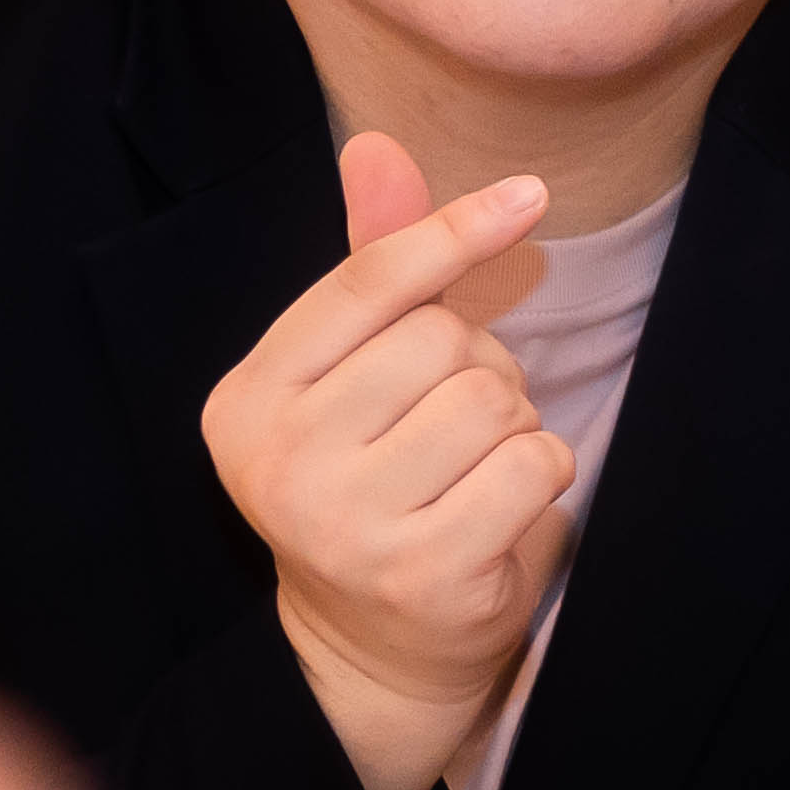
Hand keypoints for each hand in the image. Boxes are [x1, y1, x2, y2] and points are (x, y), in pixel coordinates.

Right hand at [206, 133, 580, 789]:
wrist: (374, 645)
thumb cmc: (375, 480)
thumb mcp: (355, 373)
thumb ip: (374, 266)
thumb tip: (378, 144)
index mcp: (249, 397)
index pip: (368, 283)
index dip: (454, 231)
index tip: (530, 195)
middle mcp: (279, 458)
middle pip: (441, 340)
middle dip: (477, 367)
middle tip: (448, 427)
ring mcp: (345, 520)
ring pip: (492, 399)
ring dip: (512, 423)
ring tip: (468, 471)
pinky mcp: (421, 569)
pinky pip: (532, 464)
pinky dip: (541, 475)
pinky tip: (497, 509)